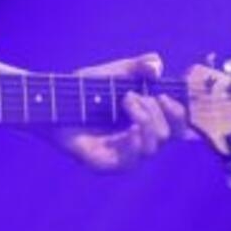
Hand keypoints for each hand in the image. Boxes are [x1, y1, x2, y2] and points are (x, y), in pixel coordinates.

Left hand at [55, 52, 193, 171]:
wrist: (50, 100)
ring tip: (126, 99)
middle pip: (168, 135)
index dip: (179, 113)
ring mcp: (122, 155)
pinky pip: (131, 161)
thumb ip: (135, 68)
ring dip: (146, 120)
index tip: (165, 94)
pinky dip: (135, 142)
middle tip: (131, 94)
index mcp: (144, 123)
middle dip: (155, 110)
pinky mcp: (105, 164)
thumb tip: (157, 66)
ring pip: (152, 147)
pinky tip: (129, 127)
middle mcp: (137, 141)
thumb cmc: (81, 89)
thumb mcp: (111, 73)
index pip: (176, 126)